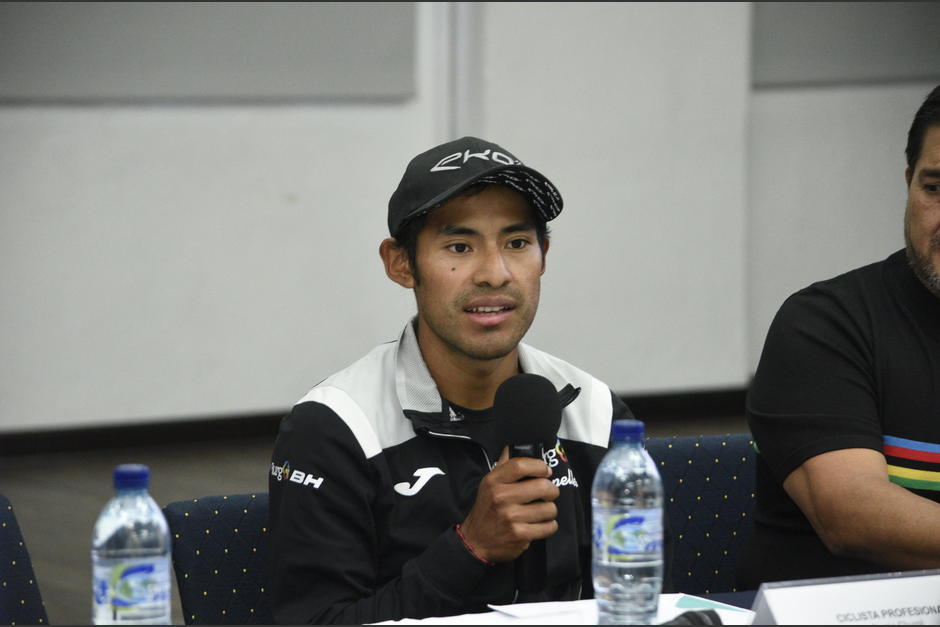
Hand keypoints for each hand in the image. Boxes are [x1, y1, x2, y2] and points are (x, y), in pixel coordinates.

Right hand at [459, 446, 559, 562]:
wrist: (475, 541)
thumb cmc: (487, 509)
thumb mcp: (489, 485)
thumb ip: (503, 466)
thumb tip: (513, 446)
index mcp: (494, 481)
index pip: (521, 465)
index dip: (540, 466)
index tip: (546, 471)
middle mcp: (501, 497)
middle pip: (542, 486)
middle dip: (552, 490)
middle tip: (549, 494)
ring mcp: (511, 517)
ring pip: (549, 508)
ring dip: (550, 510)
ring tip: (542, 511)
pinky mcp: (519, 535)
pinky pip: (548, 526)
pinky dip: (549, 526)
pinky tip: (541, 524)